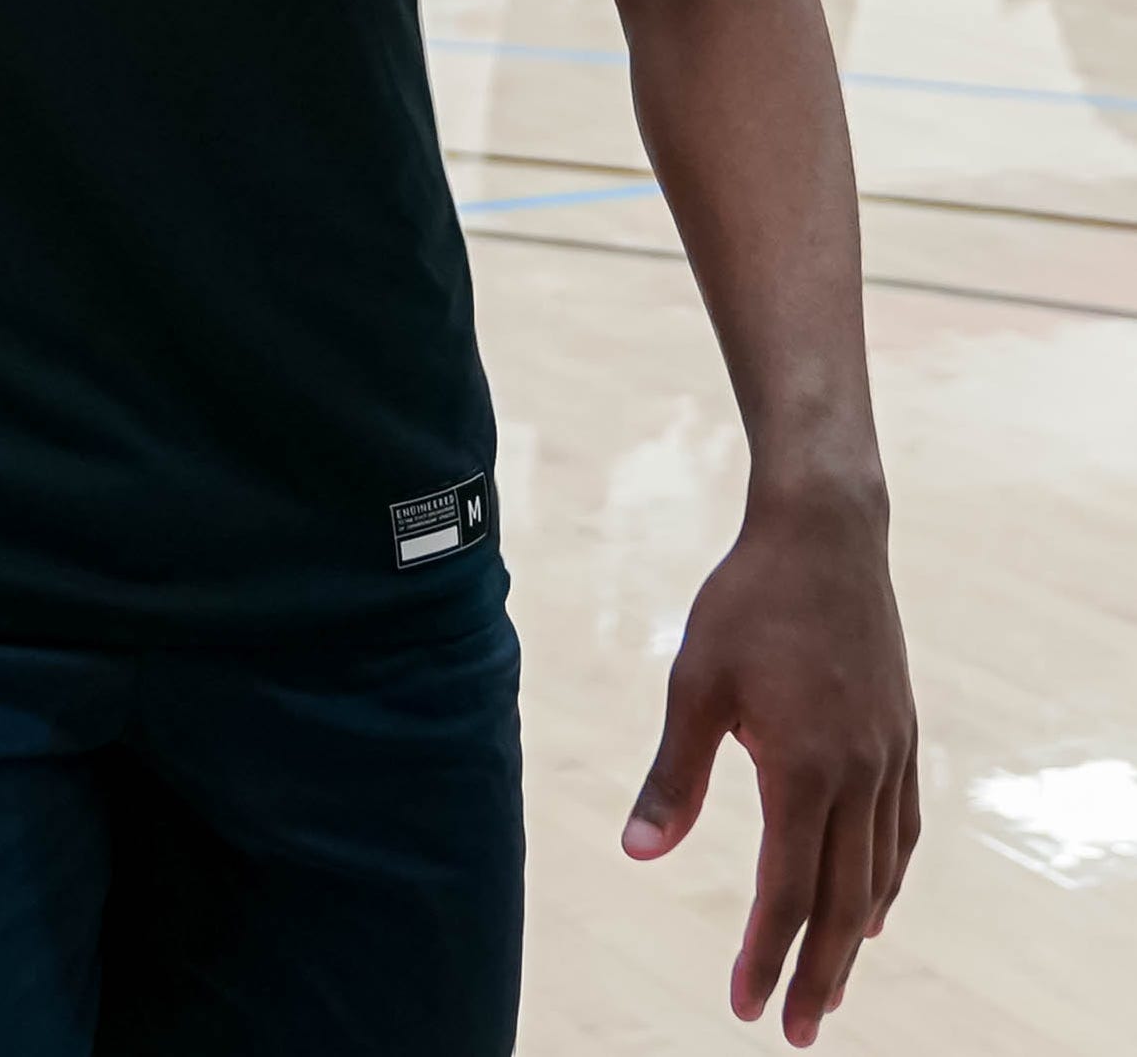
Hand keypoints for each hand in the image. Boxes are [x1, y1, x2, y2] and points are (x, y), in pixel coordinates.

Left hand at [624, 489, 918, 1044]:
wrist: (824, 533)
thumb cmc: (748, 602)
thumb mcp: (695, 684)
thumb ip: (674, 776)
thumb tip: (638, 854)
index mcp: (805, 768)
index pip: (788, 891)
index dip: (766, 953)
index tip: (744, 1004)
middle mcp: (860, 774)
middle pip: (844, 901)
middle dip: (819, 973)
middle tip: (796, 1029)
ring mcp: (890, 755)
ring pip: (880, 872)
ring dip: (856, 936)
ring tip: (831, 981)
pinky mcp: (902, 734)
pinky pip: (902, 830)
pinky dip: (888, 878)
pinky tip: (875, 902)